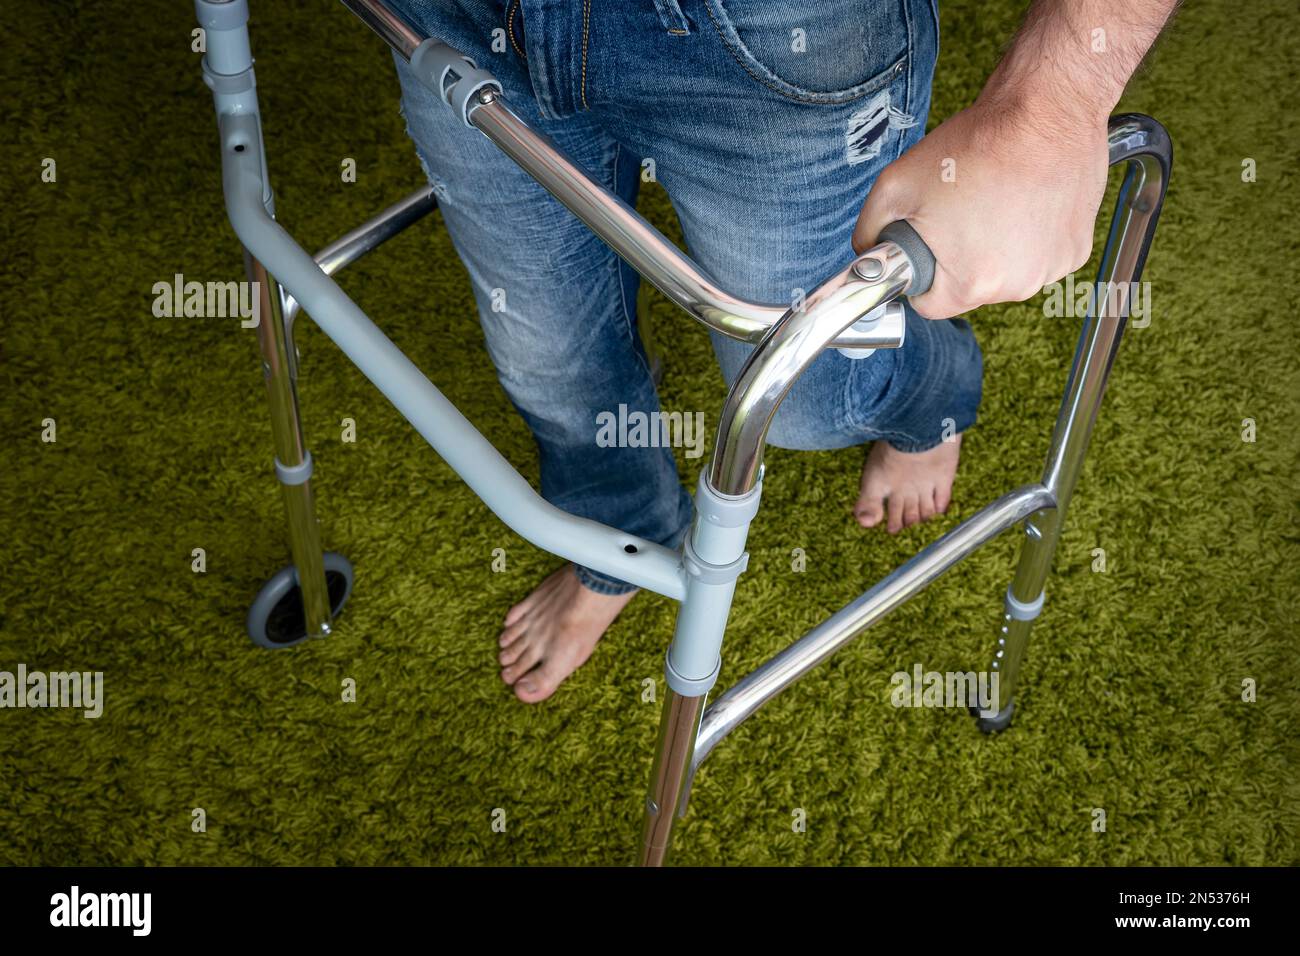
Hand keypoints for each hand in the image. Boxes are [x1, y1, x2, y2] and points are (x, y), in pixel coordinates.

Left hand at [852, 96, 1110, 319]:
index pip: (929, 304)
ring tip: (993, 199)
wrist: (1047, 109)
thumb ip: (870, 230)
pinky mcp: (1076, 249)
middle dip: (957, 258)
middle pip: (969, 289)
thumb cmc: (976, 145)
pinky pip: (1039, 255)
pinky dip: (1030, 235)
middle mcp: (1016, 286)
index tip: (924, 247)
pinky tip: (1024, 199)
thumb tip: (868, 251)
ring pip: (1006, 272)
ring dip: (996, 246)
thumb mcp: (895, 186)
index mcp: (970, 283)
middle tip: (958, 211)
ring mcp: (1052, 269)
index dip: (918, 274)